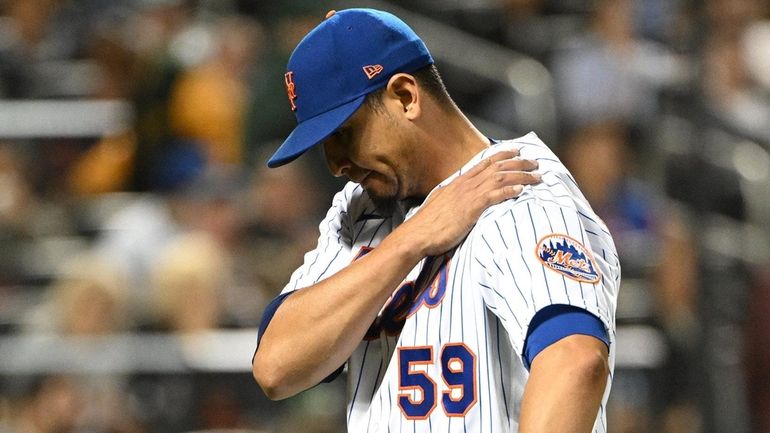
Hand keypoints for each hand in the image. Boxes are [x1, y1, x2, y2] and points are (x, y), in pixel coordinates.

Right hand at [398, 150, 539, 256]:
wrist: (418, 234)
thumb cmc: (428, 224)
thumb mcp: (441, 204)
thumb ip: (454, 198)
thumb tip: (460, 200)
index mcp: (458, 182)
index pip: (484, 163)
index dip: (502, 155)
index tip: (516, 152)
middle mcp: (466, 184)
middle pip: (497, 167)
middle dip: (519, 162)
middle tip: (535, 162)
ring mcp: (469, 194)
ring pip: (500, 178)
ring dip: (521, 175)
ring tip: (537, 176)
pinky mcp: (472, 207)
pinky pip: (495, 194)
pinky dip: (510, 190)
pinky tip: (522, 190)